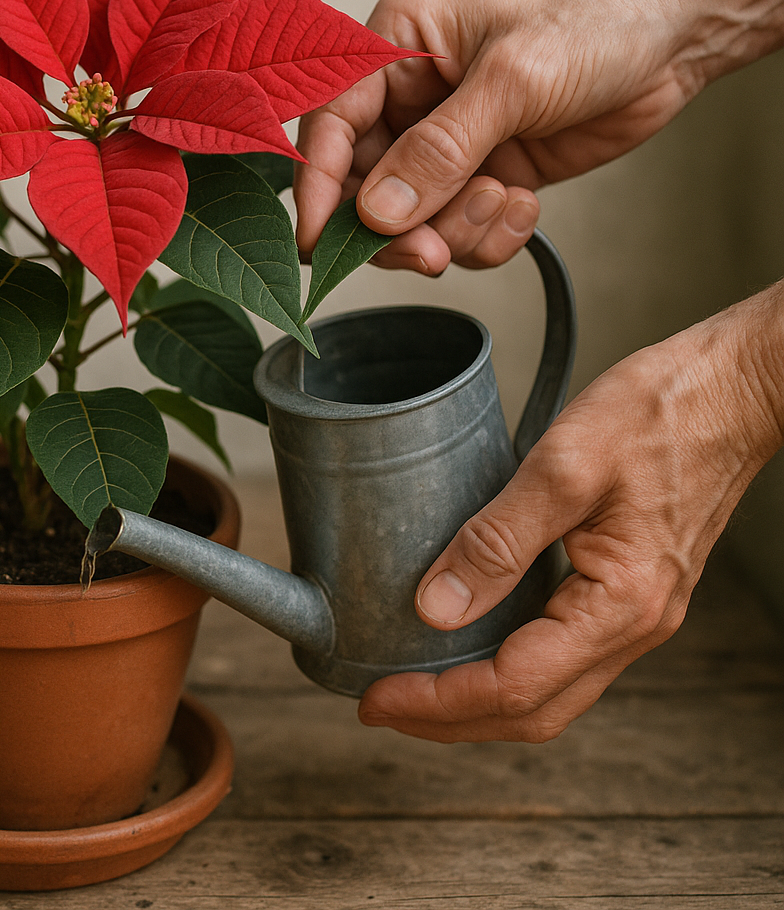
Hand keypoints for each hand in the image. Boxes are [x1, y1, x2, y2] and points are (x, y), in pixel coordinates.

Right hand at [293, 0, 703, 274]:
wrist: (678, 33)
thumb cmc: (597, 18)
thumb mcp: (514, 79)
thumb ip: (442, 150)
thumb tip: (379, 212)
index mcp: (396, 48)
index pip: (330, 125)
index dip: (320, 188)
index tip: (321, 245)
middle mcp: (410, 98)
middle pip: (363, 189)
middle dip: (398, 228)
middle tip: (431, 252)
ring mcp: (446, 142)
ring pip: (411, 222)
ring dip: (454, 231)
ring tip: (504, 198)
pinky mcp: (483, 175)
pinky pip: (458, 232)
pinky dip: (489, 236)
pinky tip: (525, 202)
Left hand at [358, 288, 783, 740]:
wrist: (735, 392)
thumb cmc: (662, 414)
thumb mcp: (562, 466)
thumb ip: (496, 541)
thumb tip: (434, 609)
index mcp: (621, 605)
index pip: (514, 686)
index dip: (436, 701)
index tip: (375, 696)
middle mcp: (635, 626)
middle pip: (532, 712)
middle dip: (448, 719)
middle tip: (378, 705)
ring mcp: (636, 616)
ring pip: (549, 693)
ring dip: (475, 702)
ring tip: (410, 686)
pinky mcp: (628, 595)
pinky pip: (561, 658)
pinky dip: (506, 668)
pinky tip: (465, 645)